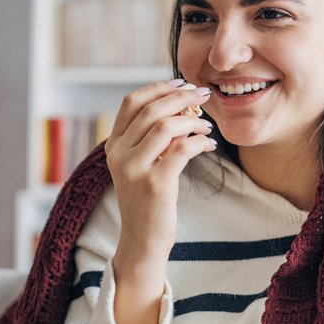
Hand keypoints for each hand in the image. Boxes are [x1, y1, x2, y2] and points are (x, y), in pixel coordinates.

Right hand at [103, 79, 213, 323]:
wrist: (142, 239)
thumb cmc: (148, 199)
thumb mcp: (141, 164)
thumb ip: (151, 137)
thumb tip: (180, 104)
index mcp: (113, 145)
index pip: (132, 102)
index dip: (159, 87)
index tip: (183, 84)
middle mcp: (118, 154)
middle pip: (151, 109)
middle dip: (181, 98)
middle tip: (203, 97)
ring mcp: (134, 169)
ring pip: (165, 125)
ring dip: (192, 120)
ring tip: (206, 125)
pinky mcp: (155, 184)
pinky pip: (182, 149)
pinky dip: (200, 141)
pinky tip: (210, 144)